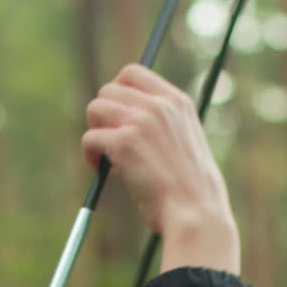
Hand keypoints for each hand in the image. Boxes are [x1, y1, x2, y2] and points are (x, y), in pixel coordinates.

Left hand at [81, 64, 240, 274]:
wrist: (197, 213)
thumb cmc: (193, 190)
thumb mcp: (186, 143)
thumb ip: (163, 125)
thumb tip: (125, 120)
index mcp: (177, 102)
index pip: (133, 73)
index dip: (118, 90)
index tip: (116, 113)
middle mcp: (159, 105)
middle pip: (109, 90)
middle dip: (104, 115)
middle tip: (111, 141)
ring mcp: (140, 122)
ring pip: (95, 109)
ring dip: (95, 133)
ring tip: (105, 156)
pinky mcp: (123, 144)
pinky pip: (89, 138)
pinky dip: (90, 155)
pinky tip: (100, 169)